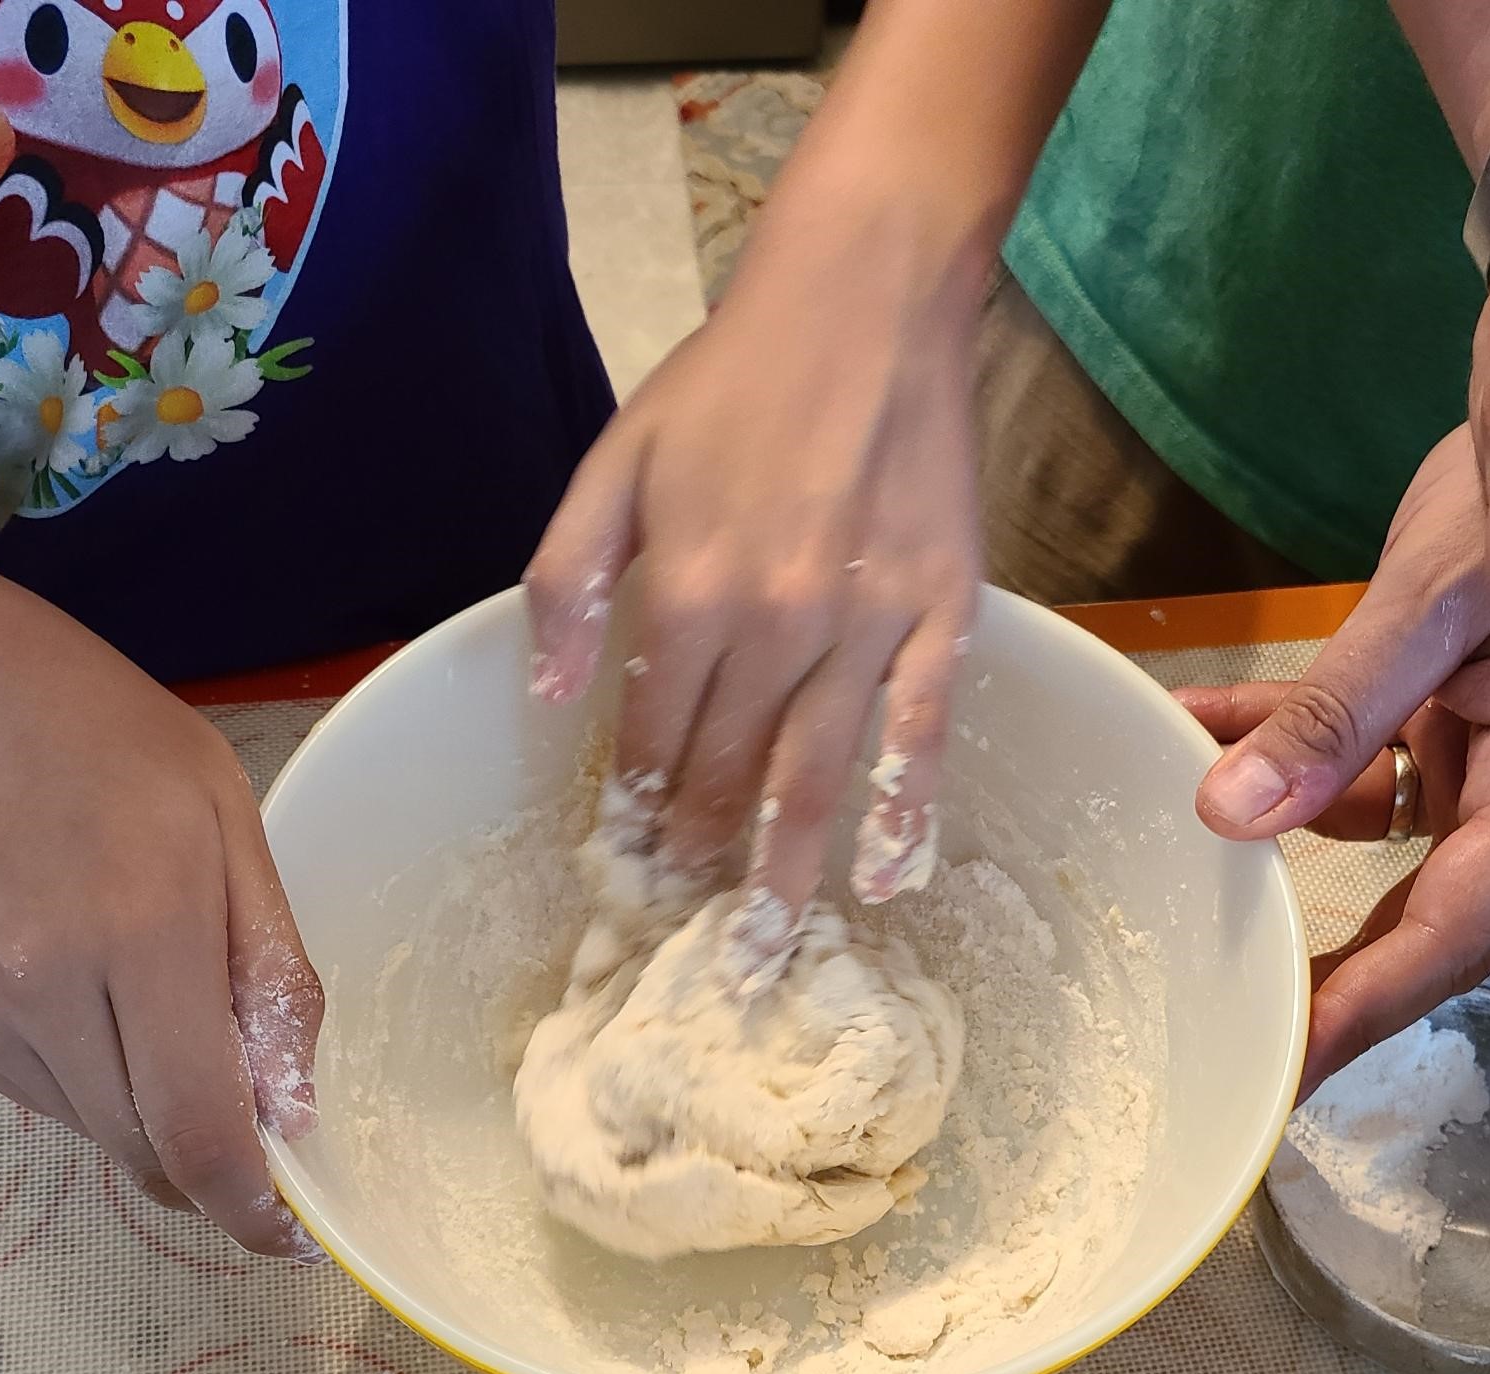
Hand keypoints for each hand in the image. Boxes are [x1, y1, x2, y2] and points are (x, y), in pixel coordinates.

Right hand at [0, 660, 322, 1258]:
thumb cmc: (124, 755)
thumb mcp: (237, 833)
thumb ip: (274, 978)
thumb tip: (292, 1112)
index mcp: (140, 931)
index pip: (196, 1126)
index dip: (247, 1205)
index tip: (286, 1231)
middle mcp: (44, 986)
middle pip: (144, 1152)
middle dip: (208, 1167)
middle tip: (252, 1126)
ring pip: (97, 1136)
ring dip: (152, 1121)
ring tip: (162, 1016)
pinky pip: (48, 1102)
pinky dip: (96, 1087)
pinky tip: (100, 1001)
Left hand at [525, 188, 982, 962]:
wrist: (864, 302)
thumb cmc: (730, 381)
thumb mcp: (614, 462)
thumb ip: (568, 580)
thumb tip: (548, 694)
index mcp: (684, 591)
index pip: (651, 737)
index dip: (634, 809)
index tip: (627, 867)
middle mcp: (771, 625)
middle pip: (725, 774)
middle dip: (697, 860)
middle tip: (684, 934)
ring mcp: (864, 627)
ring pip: (815, 778)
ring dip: (782, 874)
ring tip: (761, 955)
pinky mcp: (941, 616)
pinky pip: (923, 735)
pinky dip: (906, 814)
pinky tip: (889, 880)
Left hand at [1189, 428, 1489, 1093]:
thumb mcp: (1440, 593)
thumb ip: (1338, 710)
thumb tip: (1223, 816)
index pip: (1450, 933)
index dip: (1364, 1009)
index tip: (1282, 1071)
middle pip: (1414, 909)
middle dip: (1313, 957)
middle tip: (1214, 1015)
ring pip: (1370, 823)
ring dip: (1269, 820)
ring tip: (1160, 836)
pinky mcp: (1458, 700)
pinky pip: (1359, 745)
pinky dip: (1279, 737)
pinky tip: (1190, 723)